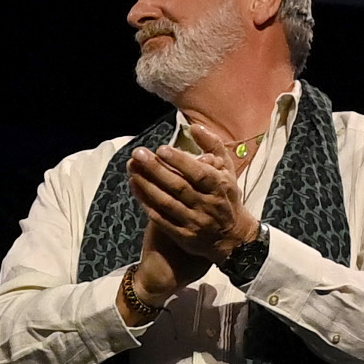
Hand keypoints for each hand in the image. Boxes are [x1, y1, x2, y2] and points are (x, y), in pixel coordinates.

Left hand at [128, 123, 259, 266]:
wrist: (231, 236)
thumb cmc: (225, 195)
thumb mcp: (227, 168)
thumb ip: (213, 145)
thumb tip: (195, 127)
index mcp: (219, 186)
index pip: (199, 173)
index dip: (180, 161)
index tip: (161, 149)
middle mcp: (207, 205)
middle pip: (178, 187)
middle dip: (156, 169)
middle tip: (138, 154)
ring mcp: (194, 222)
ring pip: (166, 202)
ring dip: (146, 185)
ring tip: (131, 168)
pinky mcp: (182, 236)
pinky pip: (160, 218)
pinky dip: (146, 202)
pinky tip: (134, 186)